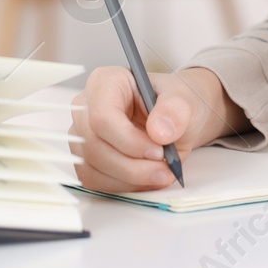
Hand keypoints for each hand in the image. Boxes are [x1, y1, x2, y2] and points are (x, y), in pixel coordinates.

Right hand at [71, 65, 247, 192]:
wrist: (176, 121)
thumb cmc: (174, 105)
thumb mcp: (184, 100)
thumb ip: (175, 110)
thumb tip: (159, 130)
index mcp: (106, 82)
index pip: (102, 116)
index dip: (129, 140)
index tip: (158, 151)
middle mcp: (86, 107)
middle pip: (95, 145)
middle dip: (132, 166)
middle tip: (165, 168)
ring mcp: (82, 134)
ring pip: (92, 167)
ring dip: (129, 178)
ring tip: (161, 173)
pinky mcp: (86, 158)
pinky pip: (94, 180)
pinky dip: (123, 185)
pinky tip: (146, 177)